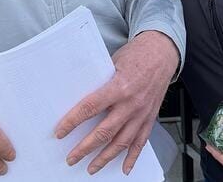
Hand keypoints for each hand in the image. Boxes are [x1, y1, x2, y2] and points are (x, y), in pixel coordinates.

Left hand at [55, 31, 178, 174]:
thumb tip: (80, 94)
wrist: (162, 53)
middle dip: (85, 148)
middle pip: (104, 132)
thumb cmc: (137, 54)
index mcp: (119, 87)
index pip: (90, 108)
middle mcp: (131, 103)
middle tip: (71, 158)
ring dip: (104, 158)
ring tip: (91, 168)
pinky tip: (124, 168)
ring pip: (121, 143)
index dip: (73, 121)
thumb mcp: (113, 62)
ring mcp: (141, 113)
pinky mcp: (150, 118)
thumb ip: (100, 81)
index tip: (61, 131)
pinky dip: (132, 157)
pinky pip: (141, 142)